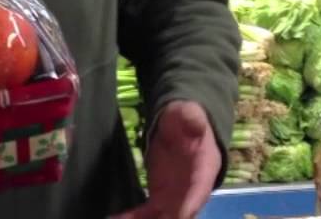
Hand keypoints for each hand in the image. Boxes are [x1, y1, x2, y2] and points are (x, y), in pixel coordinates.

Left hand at [111, 101, 220, 218]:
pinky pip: (147, 212)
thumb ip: (191, 116)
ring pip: (162, 216)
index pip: (198, 190)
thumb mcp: (189, 112)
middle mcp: (191, 189)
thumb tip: (193, 120)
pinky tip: (115, 218)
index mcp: (204, 168)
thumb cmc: (187, 118)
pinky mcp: (158, 196)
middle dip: (167, 218)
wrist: (180, 126)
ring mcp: (175, 196)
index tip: (179, 215)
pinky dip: (133, 217)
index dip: (189, 204)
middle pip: (181, 211)